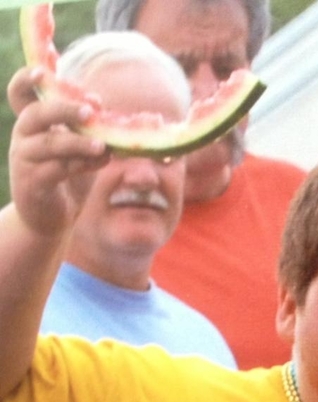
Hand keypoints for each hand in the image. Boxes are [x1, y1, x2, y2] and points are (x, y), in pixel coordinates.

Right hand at [7, 66, 108, 237]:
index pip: (19, 93)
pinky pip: (57, 170)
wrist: (50, 219)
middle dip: (64, 109)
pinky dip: (82, 165)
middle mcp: (23, 137)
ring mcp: (25, 160)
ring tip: (103, 144)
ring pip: (49, 144)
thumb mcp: (75, 148)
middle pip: (37, 114)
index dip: (26, 80)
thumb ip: (83, 127)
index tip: (43, 72)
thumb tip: (100, 104)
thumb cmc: (65, 177)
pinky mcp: (32, 184)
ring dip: (78, 142)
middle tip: (92, 111)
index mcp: (32, 122)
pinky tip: (101, 161)